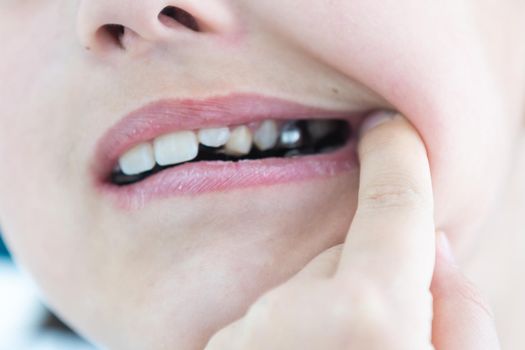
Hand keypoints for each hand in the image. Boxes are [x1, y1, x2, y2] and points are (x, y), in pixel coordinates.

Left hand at [205, 113, 499, 349]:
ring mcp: (244, 335)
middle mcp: (291, 316)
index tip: (390, 129)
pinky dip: (291, 339)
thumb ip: (459, 314)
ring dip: (327, 316)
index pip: (392, 205)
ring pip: (303, 290)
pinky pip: (268, 322)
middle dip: (366, 280)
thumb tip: (435, 248)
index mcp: (366, 319)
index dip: (398, 159)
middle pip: (341, 258)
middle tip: (382, 336)